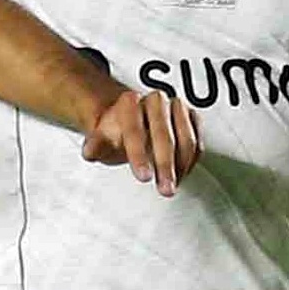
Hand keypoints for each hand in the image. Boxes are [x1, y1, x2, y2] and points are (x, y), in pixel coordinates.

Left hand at [82, 80, 201, 196]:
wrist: (132, 119)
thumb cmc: (116, 133)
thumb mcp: (100, 141)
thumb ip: (95, 146)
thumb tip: (90, 152)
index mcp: (129, 102)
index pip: (134, 130)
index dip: (139, 156)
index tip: (143, 178)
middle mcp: (155, 100)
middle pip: (163, 134)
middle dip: (165, 165)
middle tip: (165, 189)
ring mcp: (176, 107)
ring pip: (186, 138)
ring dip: (182, 166)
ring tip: (172, 186)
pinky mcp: (193, 117)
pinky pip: (198, 142)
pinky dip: (192, 162)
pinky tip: (181, 176)